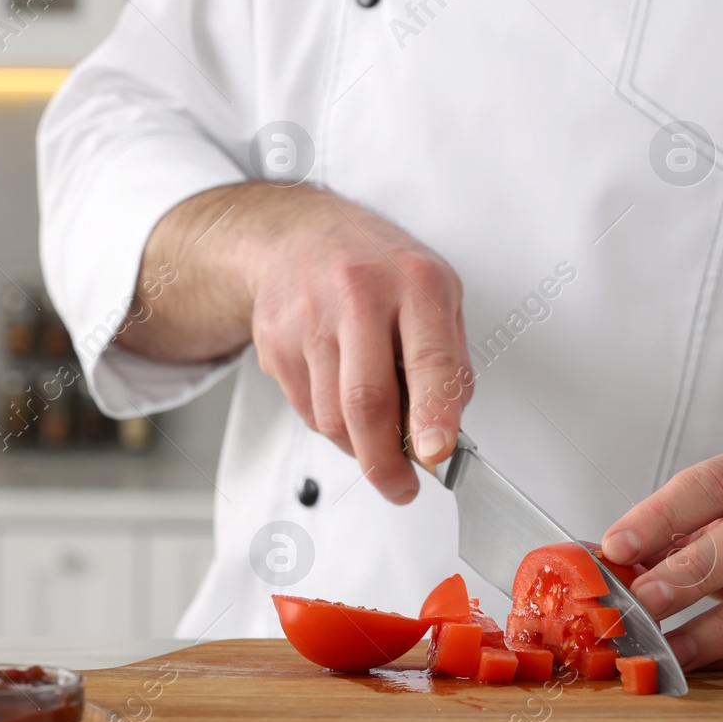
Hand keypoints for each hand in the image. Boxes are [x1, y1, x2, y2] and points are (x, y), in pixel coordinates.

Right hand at [247, 191, 471, 501]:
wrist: (297, 234)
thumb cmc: (379, 268)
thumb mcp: (434, 294)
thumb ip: (447, 362)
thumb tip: (445, 436)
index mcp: (416, 283)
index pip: (428, 359)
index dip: (433, 415)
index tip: (436, 455)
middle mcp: (360, 295)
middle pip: (366, 402)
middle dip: (385, 462)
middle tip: (401, 487)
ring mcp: (310, 318)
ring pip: (332, 418)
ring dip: (357, 445)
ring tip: (374, 433)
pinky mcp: (275, 341)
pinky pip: (305, 410)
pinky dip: (329, 424)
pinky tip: (340, 397)